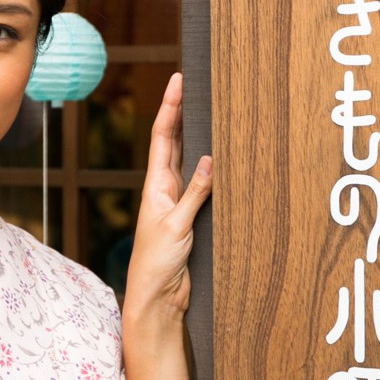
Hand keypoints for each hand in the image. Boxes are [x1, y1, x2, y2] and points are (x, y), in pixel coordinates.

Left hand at [121, 72, 212, 357]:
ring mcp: (177, 203)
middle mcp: (165, 190)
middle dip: (183, 112)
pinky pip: (202, 187)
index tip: (178, 80)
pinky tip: (223, 161)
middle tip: (194, 85)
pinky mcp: (190, 219)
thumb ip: (195, 193)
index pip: (163, 137)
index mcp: (156, 186)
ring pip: (188, 162)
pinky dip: (211, 170)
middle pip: (174, 142)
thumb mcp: (177, 225)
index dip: (171, 106)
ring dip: (196, 138)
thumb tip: (211, 159)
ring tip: (210, 113)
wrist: (157, 299)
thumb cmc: (156, 264)